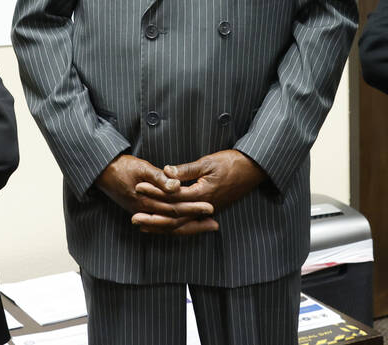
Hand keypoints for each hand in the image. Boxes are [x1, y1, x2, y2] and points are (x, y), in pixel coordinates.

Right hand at [96, 155, 214, 234]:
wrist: (103, 171)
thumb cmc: (122, 166)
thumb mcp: (142, 167)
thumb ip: (159, 178)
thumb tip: (176, 187)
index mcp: (147, 200)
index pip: (175, 207)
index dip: (193, 208)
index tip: (210, 207)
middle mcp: (146, 211)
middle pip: (175, 220)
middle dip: (196, 221)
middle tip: (215, 221)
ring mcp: (143, 213)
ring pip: (169, 226)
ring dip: (188, 226)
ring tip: (206, 226)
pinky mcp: (141, 211)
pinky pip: (161, 224)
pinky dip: (175, 227)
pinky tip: (186, 226)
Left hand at [132, 149, 264, 236]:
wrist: (253, 170)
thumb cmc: (232, 163)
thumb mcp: (208, 162)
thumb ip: (186, 169)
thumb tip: (167, 171)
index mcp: (202, 194)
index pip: (173, 196)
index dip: (155, 193)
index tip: (139, 188)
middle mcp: (204, 207)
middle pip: (174, 217)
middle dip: (153, 217)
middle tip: (133, 217)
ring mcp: (207, 211)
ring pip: (181, 225)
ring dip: (162, 226)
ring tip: (143, 226)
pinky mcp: (209, 211)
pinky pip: (189, 224)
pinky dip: (175, 226)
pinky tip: (163, 226)